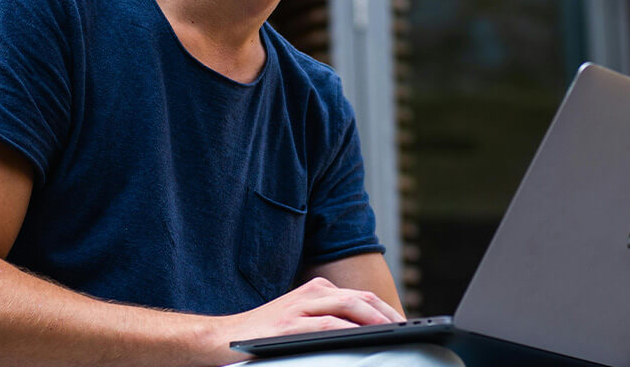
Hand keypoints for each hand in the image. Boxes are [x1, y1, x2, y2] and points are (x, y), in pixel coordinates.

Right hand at [211, 277, 402, 361]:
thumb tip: (364, 332)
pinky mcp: (289, 325)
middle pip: (359, 298)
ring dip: (373, 318)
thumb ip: (327, 319)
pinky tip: (361, 336)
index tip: (403, 323)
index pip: (359, 296)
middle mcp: (311, 293)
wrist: (222, 338)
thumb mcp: (299, 319)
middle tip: (406, 327)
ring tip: (392, 331)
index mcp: (316, 290)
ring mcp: (299, 307)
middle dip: (386, 313)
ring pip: (347, 306)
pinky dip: (348, 329)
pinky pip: (326, 324)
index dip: (384, 308)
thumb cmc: (265, 334)